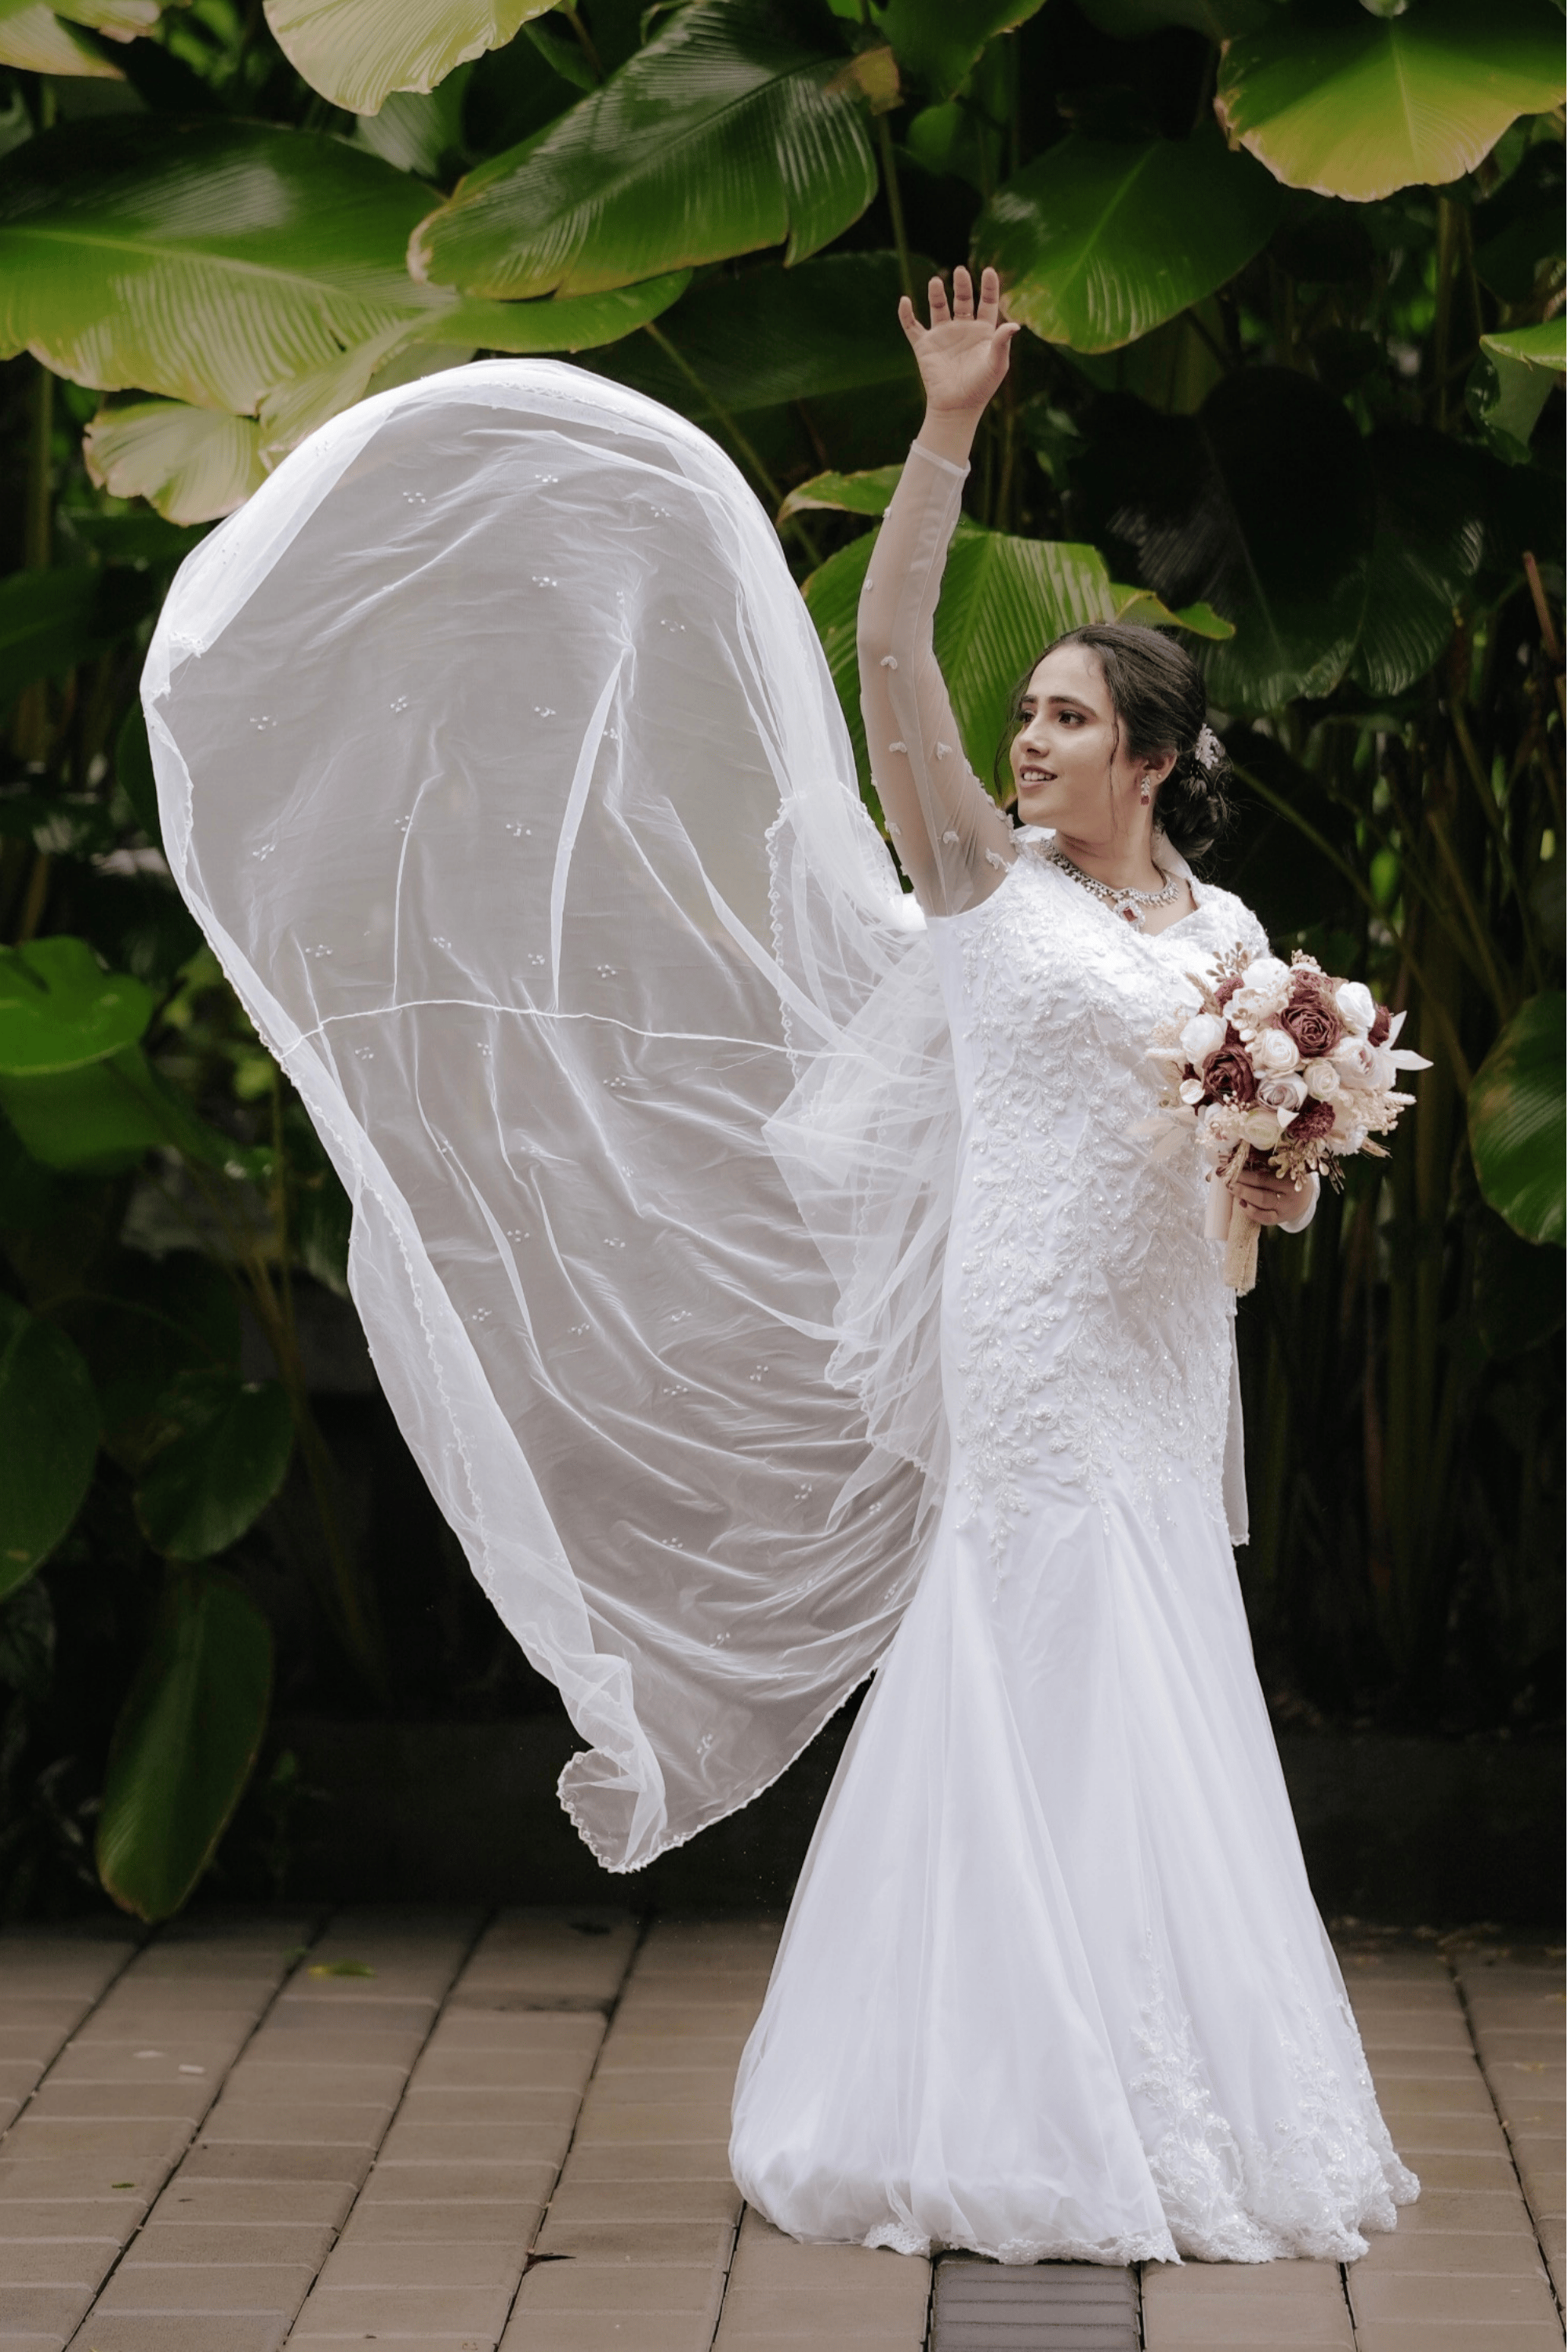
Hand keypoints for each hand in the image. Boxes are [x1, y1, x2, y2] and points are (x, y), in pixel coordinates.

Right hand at [900, 266, 1018, 420]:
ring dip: (936, 294)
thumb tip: (1016, 325)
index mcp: (982, 331)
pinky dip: (906, 314)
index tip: (988, 271)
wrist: (956, 408)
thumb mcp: (997, 365)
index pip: (987, 302)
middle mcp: (963, 329)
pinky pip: (912, 326)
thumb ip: (1003, 343)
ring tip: (936, 282)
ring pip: (938, 307)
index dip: (989, 286)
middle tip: (960, 272)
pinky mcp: (924, 346)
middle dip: (962, 285)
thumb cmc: (981, 388)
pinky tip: (904, 301)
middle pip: (963, 299)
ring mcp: (942, 336)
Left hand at [1231, 1164, 1305, 1228]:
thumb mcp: (1281, 1165)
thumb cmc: (1288, 1176)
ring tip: (1232, 1190)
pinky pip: (1265, 1218)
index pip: (1265, 1175)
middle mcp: (1290, 1192)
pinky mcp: (1282, 1218)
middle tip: (1228, 1181)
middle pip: (1263, 1189)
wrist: (1305, 1195)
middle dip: (1242, 1186)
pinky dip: (1252, 1212)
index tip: (1230, 1169)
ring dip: (1245, 1197)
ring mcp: (1286, 1207)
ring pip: (1263, 1204)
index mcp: (1290, 1175)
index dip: (1246, 1174)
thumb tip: (1239, 1156)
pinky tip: (1242, 1205)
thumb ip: (1262, 1160)